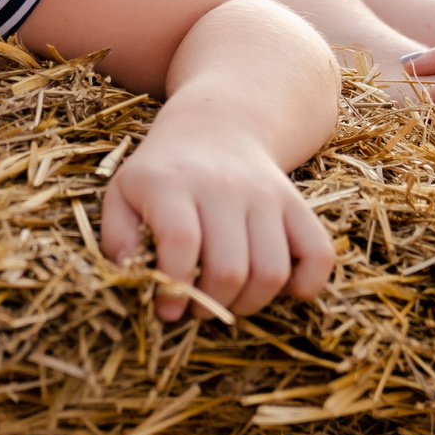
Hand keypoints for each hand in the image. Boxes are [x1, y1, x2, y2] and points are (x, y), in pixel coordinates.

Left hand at [99, 129, 335, 321]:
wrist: (218, 126)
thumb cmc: (163, 172)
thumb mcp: (123, 191)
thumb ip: (116, 234)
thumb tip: (130, 272)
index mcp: (173, 183)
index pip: (180, 240)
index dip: (174, 285)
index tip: (167, 309)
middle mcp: (223, 186)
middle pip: (229, 267)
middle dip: (211, 304)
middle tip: (197, 307)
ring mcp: (265, 194)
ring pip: (272, 270)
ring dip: (250, 303)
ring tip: (229, 300)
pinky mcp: (296, 203)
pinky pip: (318, 254)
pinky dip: (306, 285)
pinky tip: (279, 289)